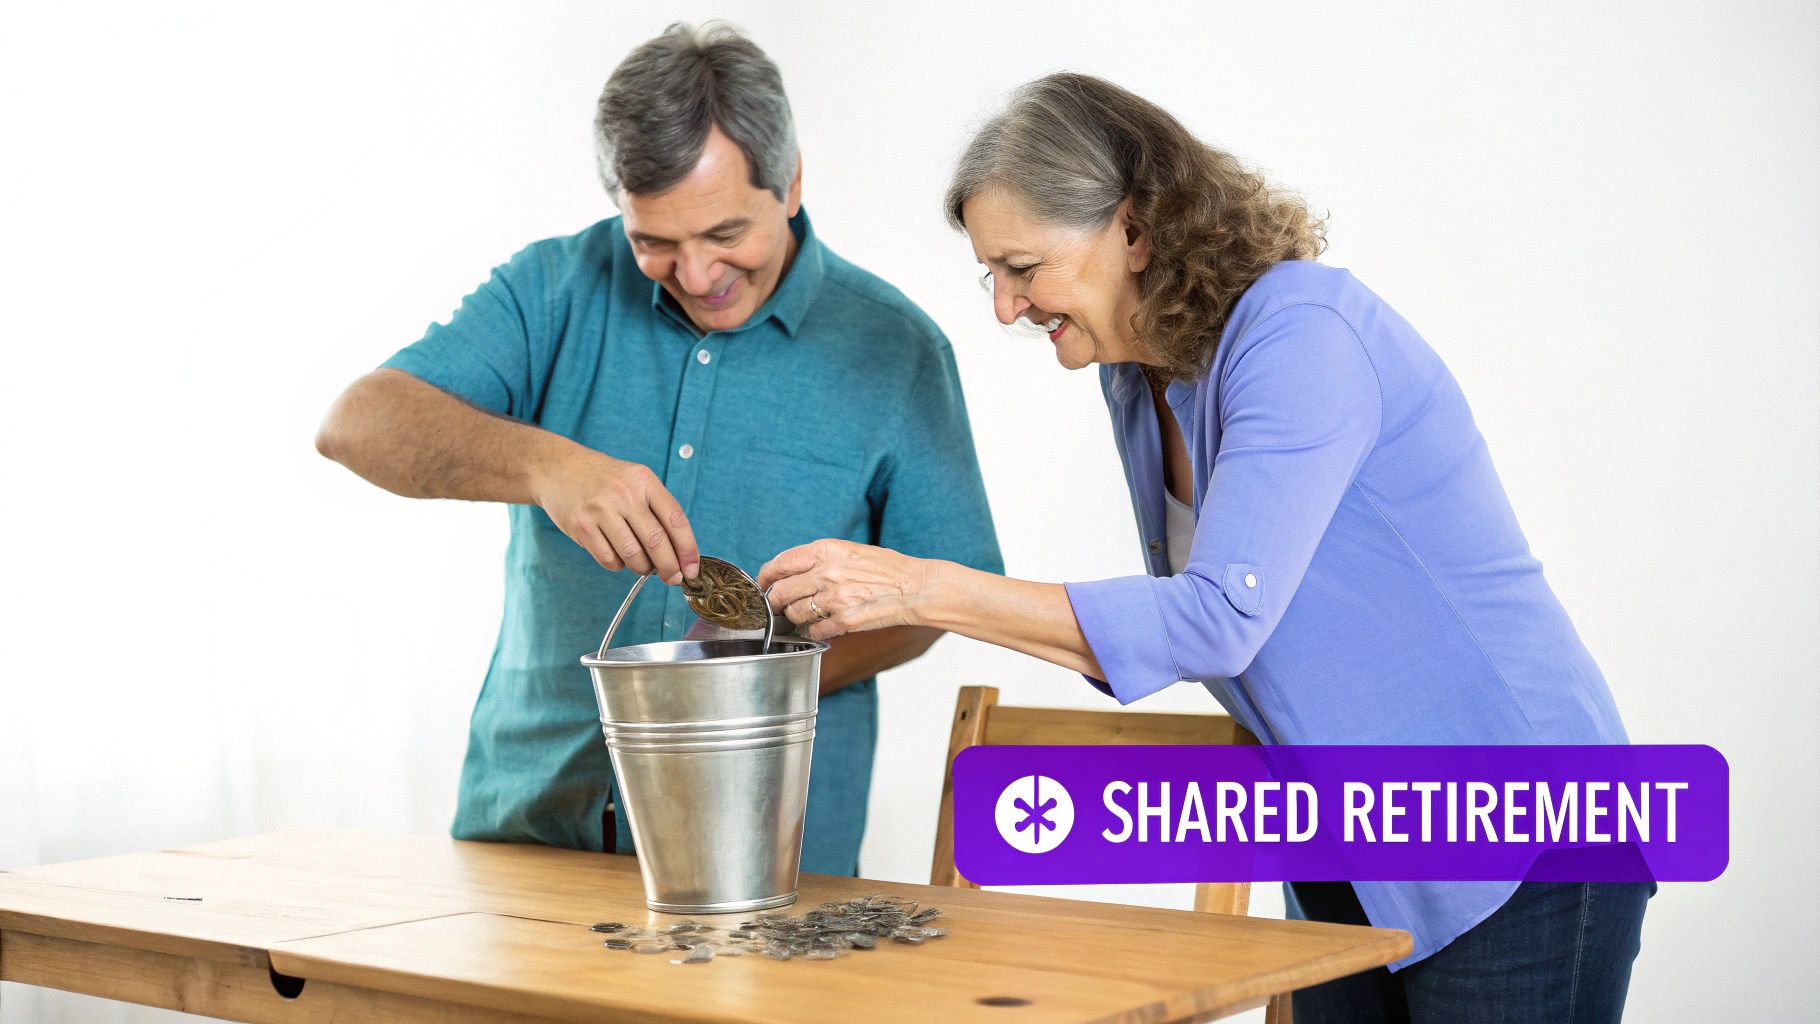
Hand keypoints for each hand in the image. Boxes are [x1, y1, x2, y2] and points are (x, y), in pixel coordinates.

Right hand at [533, 448, 698, 583]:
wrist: (559, 469)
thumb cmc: (604, 479)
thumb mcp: (635, 481)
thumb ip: (657, 510)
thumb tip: (679, 553)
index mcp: (644, 480)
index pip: (675, 519)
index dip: (688, 549)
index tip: (692, 568)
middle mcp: (623, 493)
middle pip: (656, 542)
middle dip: (670, 567)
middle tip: (673, 578)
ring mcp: (600, 510)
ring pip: (633, 555)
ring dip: (643, 568)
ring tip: (643, 564)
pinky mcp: (582, 527)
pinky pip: (610, 560)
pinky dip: (619, 565)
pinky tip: (617, 554)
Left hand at [757, 540, 933, 641]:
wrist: (916, 587)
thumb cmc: (887, 568)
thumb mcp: (851, 551)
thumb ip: (820, 559)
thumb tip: (792, 572)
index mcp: (826, 550)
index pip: (779, 564)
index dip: (765, 578)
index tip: (764, 585)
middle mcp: (827, 572)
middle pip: (781, 593)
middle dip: (775, 603)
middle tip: (778, 608)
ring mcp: (835, 598)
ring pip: (795, 614)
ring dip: (796, 619)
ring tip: (806, 617)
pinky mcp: (845, 620)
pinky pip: (816, 630)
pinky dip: (816, 631)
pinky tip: (823, 627)